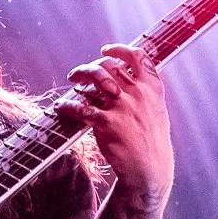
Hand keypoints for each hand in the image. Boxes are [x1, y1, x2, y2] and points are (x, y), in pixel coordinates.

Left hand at [57, 44, 171, 204]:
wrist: (149, 169)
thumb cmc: (151, 142)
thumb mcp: (156, 111)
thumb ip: (144, 93)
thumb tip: (124, 79)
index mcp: (152, 89)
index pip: (137, 57)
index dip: (119, 49)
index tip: (106, 49)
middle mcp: (138, 93)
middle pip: (110, 65)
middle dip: (91, 66)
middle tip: (80, 73)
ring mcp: (122, 107)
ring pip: (95, 78)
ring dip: (79, 76)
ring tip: (72, 81)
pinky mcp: (106, 123)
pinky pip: (80, 107)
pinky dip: (67, 105)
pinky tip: (61, 107)